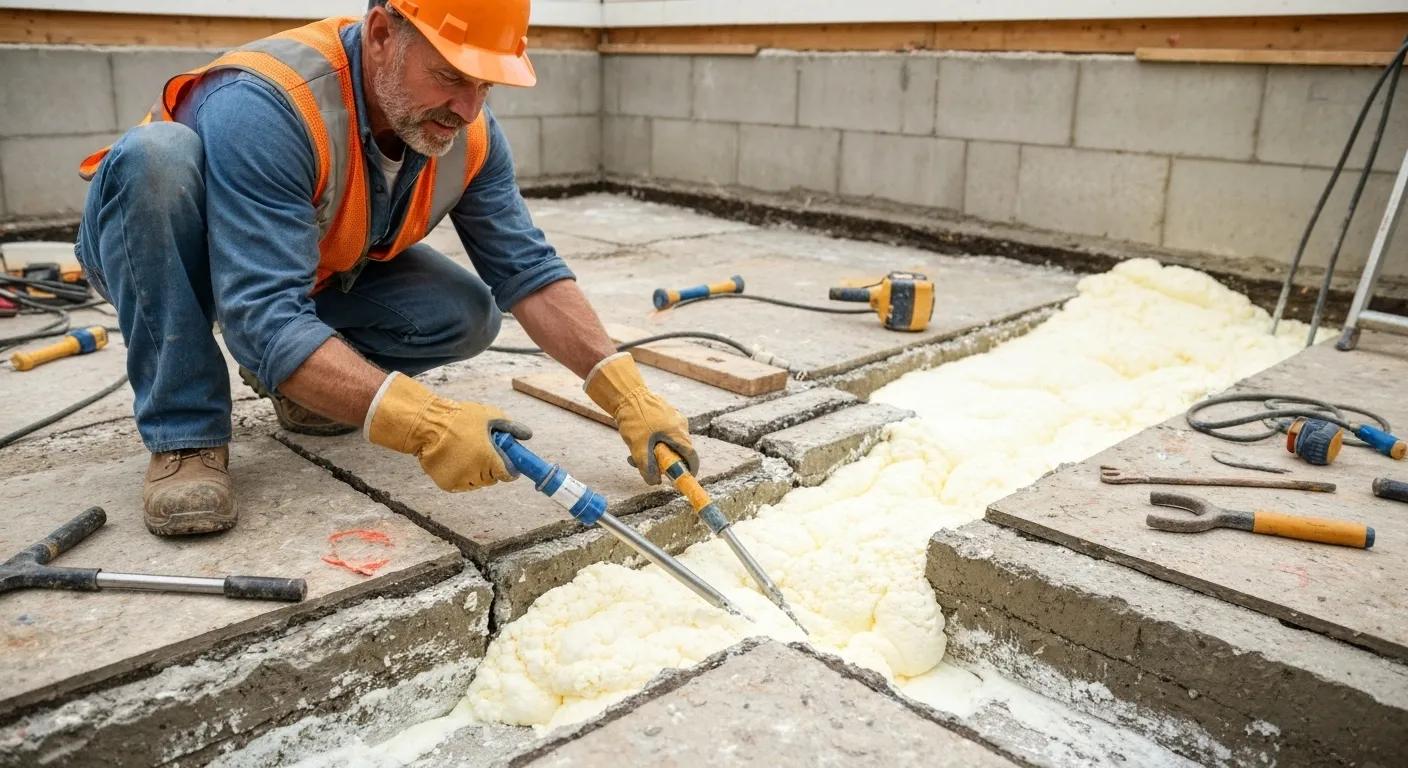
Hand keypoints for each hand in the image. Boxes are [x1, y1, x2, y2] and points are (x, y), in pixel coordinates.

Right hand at [366, 373, 531, 491]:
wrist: (426, 425)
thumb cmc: (459, 418)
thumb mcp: (488, 416)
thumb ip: (510, 427)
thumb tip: (527, 435)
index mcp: (489, 458)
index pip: (507, 474)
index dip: (510, 468)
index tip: (507, 462)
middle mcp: (475, 473)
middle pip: (492, 479)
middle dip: (491, 468)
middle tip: (483, 452)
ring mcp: (460, 480)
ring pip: (476, 483)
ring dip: (477, 473)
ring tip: (468, 453)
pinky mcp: (447, 485)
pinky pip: (461, 484)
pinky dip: (461, 476)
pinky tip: (455, 459)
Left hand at [584, 353, 697, 484]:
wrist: (626, 393)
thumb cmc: (634, 419)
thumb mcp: (638, 448)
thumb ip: (646, 468)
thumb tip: (654, 482)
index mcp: (678, 433)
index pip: (691, 457)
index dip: (689, 471)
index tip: (681, 479)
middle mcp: (680, 425)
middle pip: (678, 451)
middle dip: (663, 463)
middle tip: (647, 467)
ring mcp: (673, 418)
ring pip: (668, 442)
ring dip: (654, 452)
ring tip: (634, 454)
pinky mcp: (665, 414)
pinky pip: (663, 432)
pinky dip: (652, 441)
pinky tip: (636, 441)